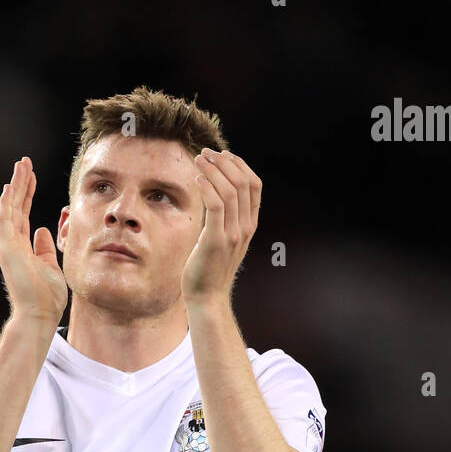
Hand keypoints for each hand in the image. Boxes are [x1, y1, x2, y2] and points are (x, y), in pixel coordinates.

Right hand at [0, 157, 67, 323]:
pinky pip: (5, 220)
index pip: (23, 214)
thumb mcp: (51, 266)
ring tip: (21, 165)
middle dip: (21, 183)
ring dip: (16, 186)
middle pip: (16, 207)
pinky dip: (7, 203)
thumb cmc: (47, 297)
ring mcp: (9, 246)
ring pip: (10, 208)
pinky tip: (11, 186)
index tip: (32, 177)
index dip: (28, 194)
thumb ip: (45, 248)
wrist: (40, 315)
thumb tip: (42, 230)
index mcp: (23, 248)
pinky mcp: (7, 249)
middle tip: (24, 162)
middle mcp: (13, 244)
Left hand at [181, 149, 261, 304]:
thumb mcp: (224, 240)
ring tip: (198, 160)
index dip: (240, 165)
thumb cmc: (210, 269)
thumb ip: (225, 219)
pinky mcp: (216, 241)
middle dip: (224, 162)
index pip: (254, 185)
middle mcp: (245, 228)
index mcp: (250, 225)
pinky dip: (207, 187)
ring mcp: (232, 235)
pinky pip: (215, 205)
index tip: (222, 155)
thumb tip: (215, 195)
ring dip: (213, 170)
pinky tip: (196, 179)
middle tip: (206, 153)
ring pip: (230, 190)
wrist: (207, 298)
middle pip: (243, 182)